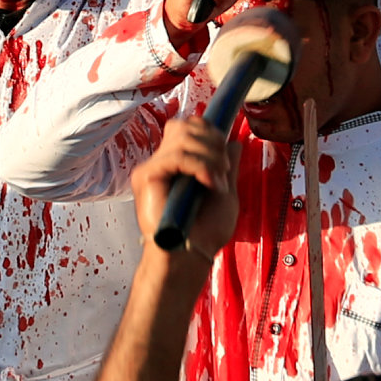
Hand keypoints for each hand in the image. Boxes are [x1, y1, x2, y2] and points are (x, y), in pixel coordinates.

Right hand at [130, 113, 238, 257]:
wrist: (191, 255)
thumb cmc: (206, 232)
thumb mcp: (226, 193)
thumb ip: (227, 166)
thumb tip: (234, 143)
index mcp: (179, 163)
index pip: (189, 126)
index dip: (210, 132)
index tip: (226, 159)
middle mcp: (163, 161)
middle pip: (185, 125)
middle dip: (213, 142)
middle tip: (224, 170)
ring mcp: (153, 168)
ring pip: (183, 137)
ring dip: (210, 156)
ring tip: (218, 181)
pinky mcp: (146, 176)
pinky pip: (176, 156)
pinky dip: (200, 166)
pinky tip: (209, 183)